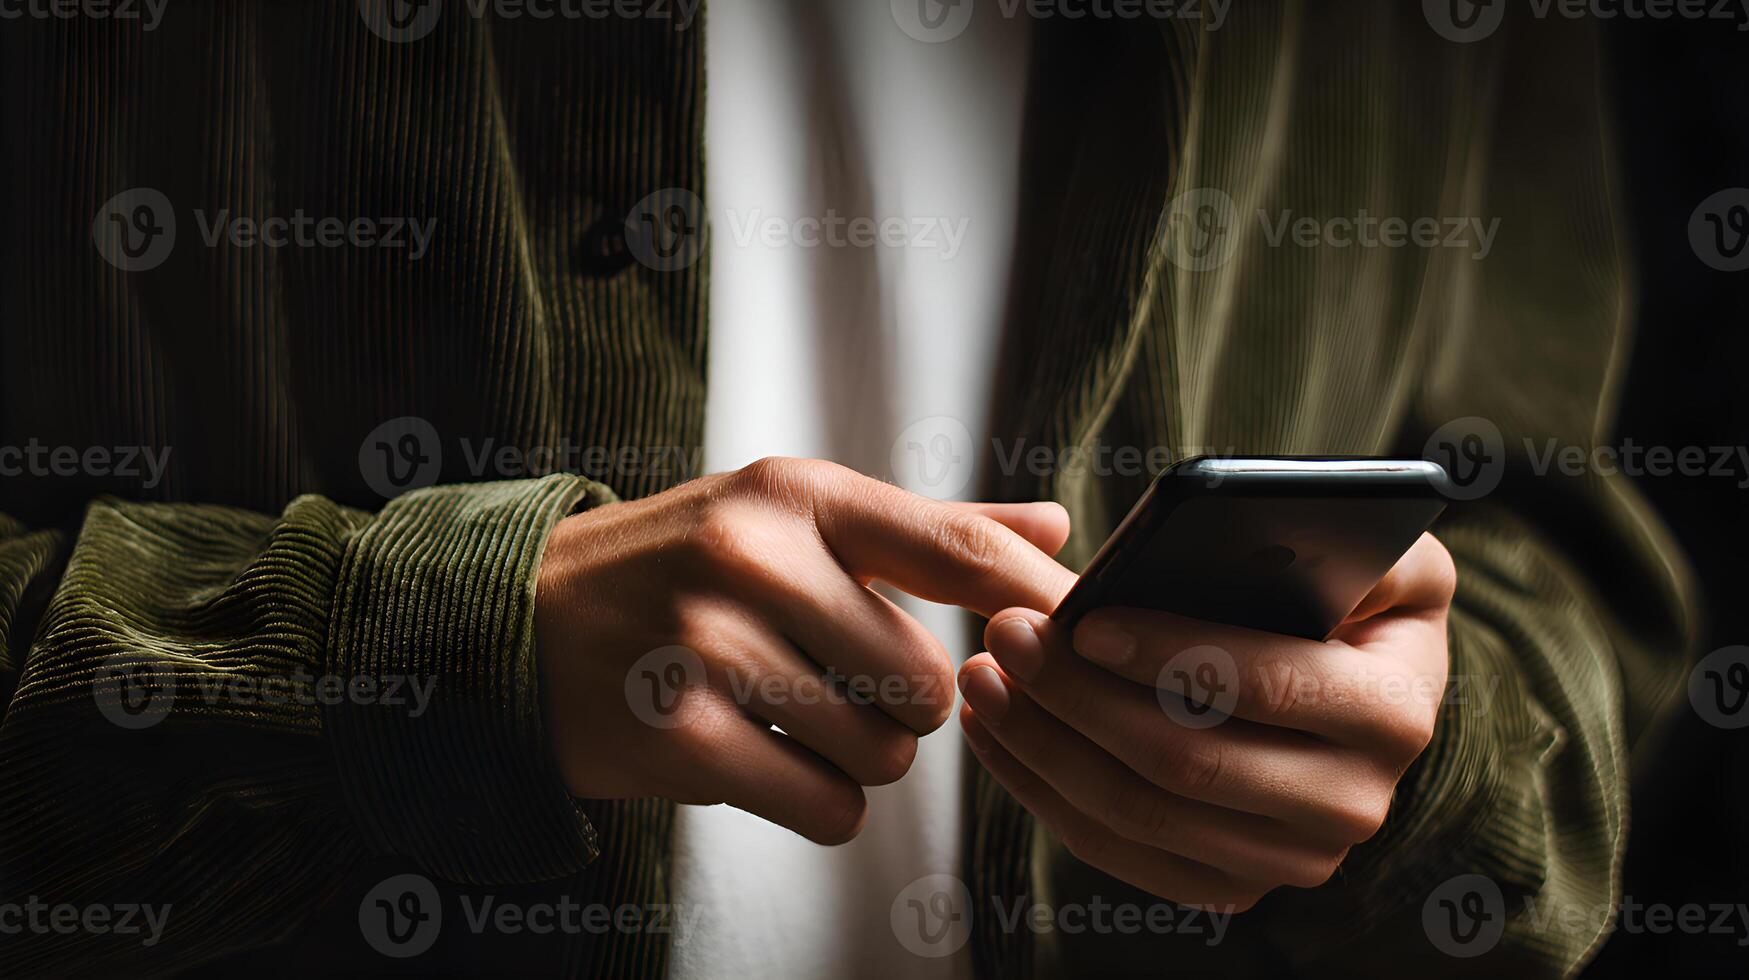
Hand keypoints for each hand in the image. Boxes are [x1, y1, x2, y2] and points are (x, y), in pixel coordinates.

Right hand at [535, 457, 1072, 843]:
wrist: (516, 624)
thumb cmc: (678, 567)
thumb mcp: (789, 516)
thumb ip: (925, 530)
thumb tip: (1053, 529)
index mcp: (795, 493)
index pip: (955, 547)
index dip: (1037, 601)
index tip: (1089, 637)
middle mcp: (754, 556)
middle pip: (930, 683)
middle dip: (905, 706)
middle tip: (837, 682)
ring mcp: (710, 646)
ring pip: (884, 755)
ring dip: (858, 757)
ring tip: (786, 715)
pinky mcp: (678, 737)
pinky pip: (828, 808)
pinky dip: (818, 804)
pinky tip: (763, 760)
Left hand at [957, 533, 1455, 909]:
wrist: (1362, 707)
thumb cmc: (1362, 610)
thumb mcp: (1394, 560)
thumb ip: (1369, 542)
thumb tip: (1294, 533)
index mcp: (1392, 715)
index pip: (1265, 685)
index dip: (1168, 652)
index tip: (1083, 620)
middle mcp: (1351, 804)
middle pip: (1187, 763)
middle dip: (1080, 697)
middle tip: (1005, 635)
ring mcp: (1288, 858)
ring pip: (1139, 813)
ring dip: (1045, 746)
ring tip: (985, 678)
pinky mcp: (1229, 884)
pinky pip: (1118, 850)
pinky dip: (1044, 792)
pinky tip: (999, 732)